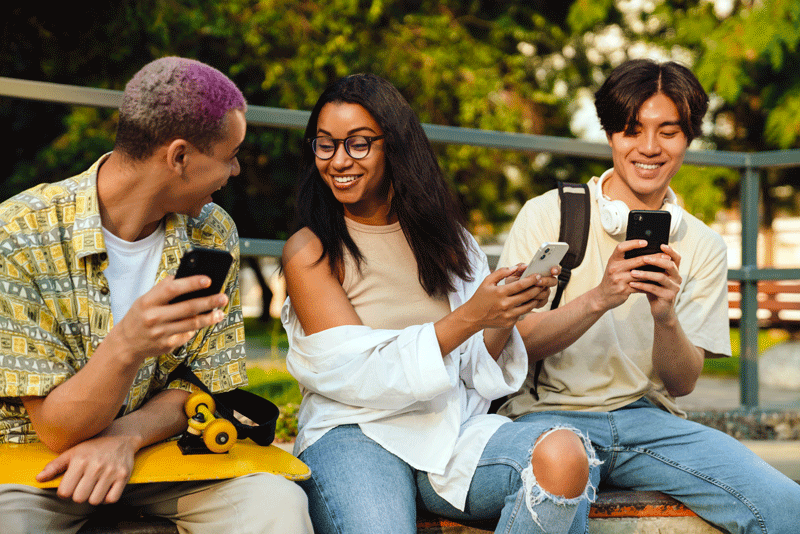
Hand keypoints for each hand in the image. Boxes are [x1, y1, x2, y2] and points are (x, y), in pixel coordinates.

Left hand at [36, 435, 137, 504]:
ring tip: (94, 488)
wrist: (121, 437)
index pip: (65, 491)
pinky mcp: (124, 476)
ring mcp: (111, 471)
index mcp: (80, 460)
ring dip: (93, 497)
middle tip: (83, 486)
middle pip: (79, 498)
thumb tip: (39, 478)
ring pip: (95, 500)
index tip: (70, 486)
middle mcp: (96, 466)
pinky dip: (107, 498)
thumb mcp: (73, 452)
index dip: (65, 491)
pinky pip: (111, 499)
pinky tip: (105, 489)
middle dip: (79, 495)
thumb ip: (55, 466)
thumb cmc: (94, 446)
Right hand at [112, 275, 227, 363]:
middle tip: (223, 298)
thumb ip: (164, 289)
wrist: (126, 343)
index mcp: (147, 301)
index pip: (172, 288)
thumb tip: (187, 276)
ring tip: (220, 312)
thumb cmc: (141, 315)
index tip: (208, 280)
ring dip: (210, 318)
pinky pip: (187, 334)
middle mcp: (153, 318)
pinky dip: (196, 328)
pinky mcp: (167, 345)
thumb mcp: (145, 299)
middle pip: (187, 308)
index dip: (191, 283)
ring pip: (192, 324)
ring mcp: (160, 333)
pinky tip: (203, 323)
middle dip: (209, 302)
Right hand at [463, 265, 556, 328]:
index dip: (531, 279)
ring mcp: (508, 315)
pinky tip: (530, 301)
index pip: (520, 285)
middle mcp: (505, 305)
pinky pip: (522, 314)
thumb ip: (501, 272)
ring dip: (536, 298)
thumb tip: (517, 267)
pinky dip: (527, 307)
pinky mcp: (509, 323)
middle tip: (543, 283)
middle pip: (527, 295)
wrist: (473, 317)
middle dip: (537, 288)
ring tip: (539, 292)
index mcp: (499, 293)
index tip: (538, 275)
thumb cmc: (480, 297)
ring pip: (528, 306)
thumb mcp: (487, 281)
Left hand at [630, 244, 681, 322]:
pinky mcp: (668, 297)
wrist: (660, 310)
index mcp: (675, 271)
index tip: (661, 245)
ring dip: (646, 274)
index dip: (670, 251)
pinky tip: (632, 284)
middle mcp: (677, 278)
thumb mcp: (654, 277)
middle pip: (670, 265)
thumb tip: (639, 252)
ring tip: (632, 272)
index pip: (676, 258)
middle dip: (655, 260)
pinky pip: (654, 289)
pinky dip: (642, 286)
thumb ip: (651, 266)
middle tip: (642, 258)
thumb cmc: (655, 290)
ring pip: (661, 277)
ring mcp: (674, 288)